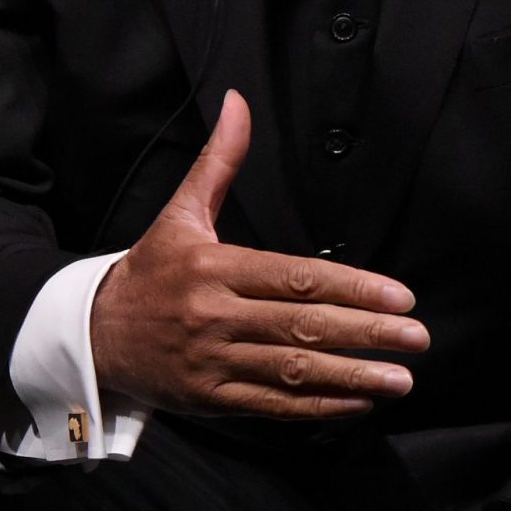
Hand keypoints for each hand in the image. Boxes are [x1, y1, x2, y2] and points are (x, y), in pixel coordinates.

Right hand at [90, 90, 429, 417]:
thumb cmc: (151, 269)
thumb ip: (219, 160)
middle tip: (416, 337)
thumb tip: (238, 102)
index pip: (295, 278)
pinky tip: (357, 403)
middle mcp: (214, 315)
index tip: (398, 294)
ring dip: (352, 377)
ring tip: (400, 378)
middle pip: (302, 326)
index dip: (350, 287)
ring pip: (292, 371)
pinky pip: (272, 405)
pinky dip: (317, 408)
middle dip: (366, 333)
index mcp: (214, 267)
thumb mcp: (182, 211)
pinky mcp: (210, 400)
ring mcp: (212, 362)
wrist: (94, 335)